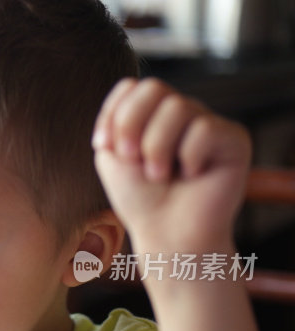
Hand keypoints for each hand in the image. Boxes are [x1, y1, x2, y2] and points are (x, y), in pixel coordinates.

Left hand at [92, 77, 250, 252]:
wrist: (167, 234)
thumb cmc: (140, 198)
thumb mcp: (111, 156)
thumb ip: (115, 118)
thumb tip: (133, 88)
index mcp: (152, 115)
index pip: (132, 86)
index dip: (114, 115)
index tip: (106, 147)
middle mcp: (182, 114)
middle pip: (153, 88)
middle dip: (131, 126)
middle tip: (132, 159)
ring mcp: (208, 124)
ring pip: (177, 107)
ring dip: (156, 147)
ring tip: (160, 175)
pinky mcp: (233, 138)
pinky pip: (204, 129)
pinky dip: (188, 157)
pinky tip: (193, 176)